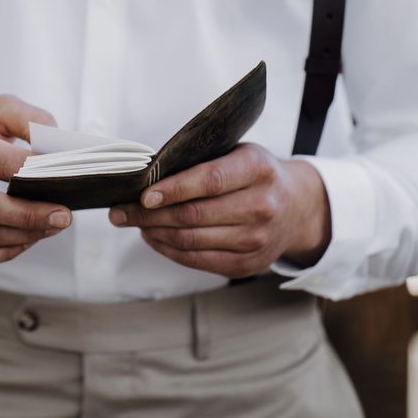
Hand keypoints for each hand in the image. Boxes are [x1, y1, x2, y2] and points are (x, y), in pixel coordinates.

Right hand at [0, 95, 71, 269]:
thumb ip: (31, 120)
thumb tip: (60, 147)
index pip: (5, 164)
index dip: (39, 173)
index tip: (66, 179)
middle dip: (32, 216)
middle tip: (63, 216)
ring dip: (22, 237)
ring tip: (49, 228)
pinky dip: (0, 254)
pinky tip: (22, 241)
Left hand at [108, 144, 330, 277]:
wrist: (297, 207)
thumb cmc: (256, 174)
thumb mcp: (238, 153)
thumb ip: (201, 161)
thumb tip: (148, 175)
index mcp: (257, 169)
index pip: (209, 181)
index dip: (172, 189)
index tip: (142, 194)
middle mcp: (262, 206)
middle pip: (193, 215)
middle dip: (149, 214)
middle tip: (120, 210)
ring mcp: (256, 240)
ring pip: (191, 241)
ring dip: (154, 232)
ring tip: (134, 222)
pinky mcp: (247, 264)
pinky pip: (197, 260)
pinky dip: (169, 249)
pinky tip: (154, 237)